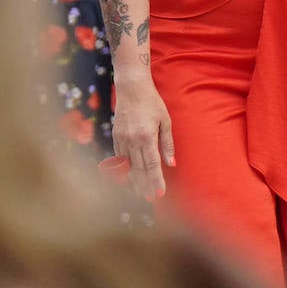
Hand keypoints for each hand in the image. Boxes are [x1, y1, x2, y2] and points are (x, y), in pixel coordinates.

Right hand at [112, 86, 174, 200]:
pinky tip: (128, 177)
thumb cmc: (152, 103)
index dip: (155, 180)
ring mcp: (121, 138)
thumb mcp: (165, 121)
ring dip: (133, 180)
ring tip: (140, 193)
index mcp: (146, 136)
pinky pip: (119, 157)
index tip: (160, 193)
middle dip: (144, 185)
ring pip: (127, 165)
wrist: (131, 88)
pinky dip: (124, 169)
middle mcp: (132, 140)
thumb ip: (167, 144)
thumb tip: (171, 164)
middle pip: (138, 168)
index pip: (151, 164)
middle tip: (150, 199)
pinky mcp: (115, 136)